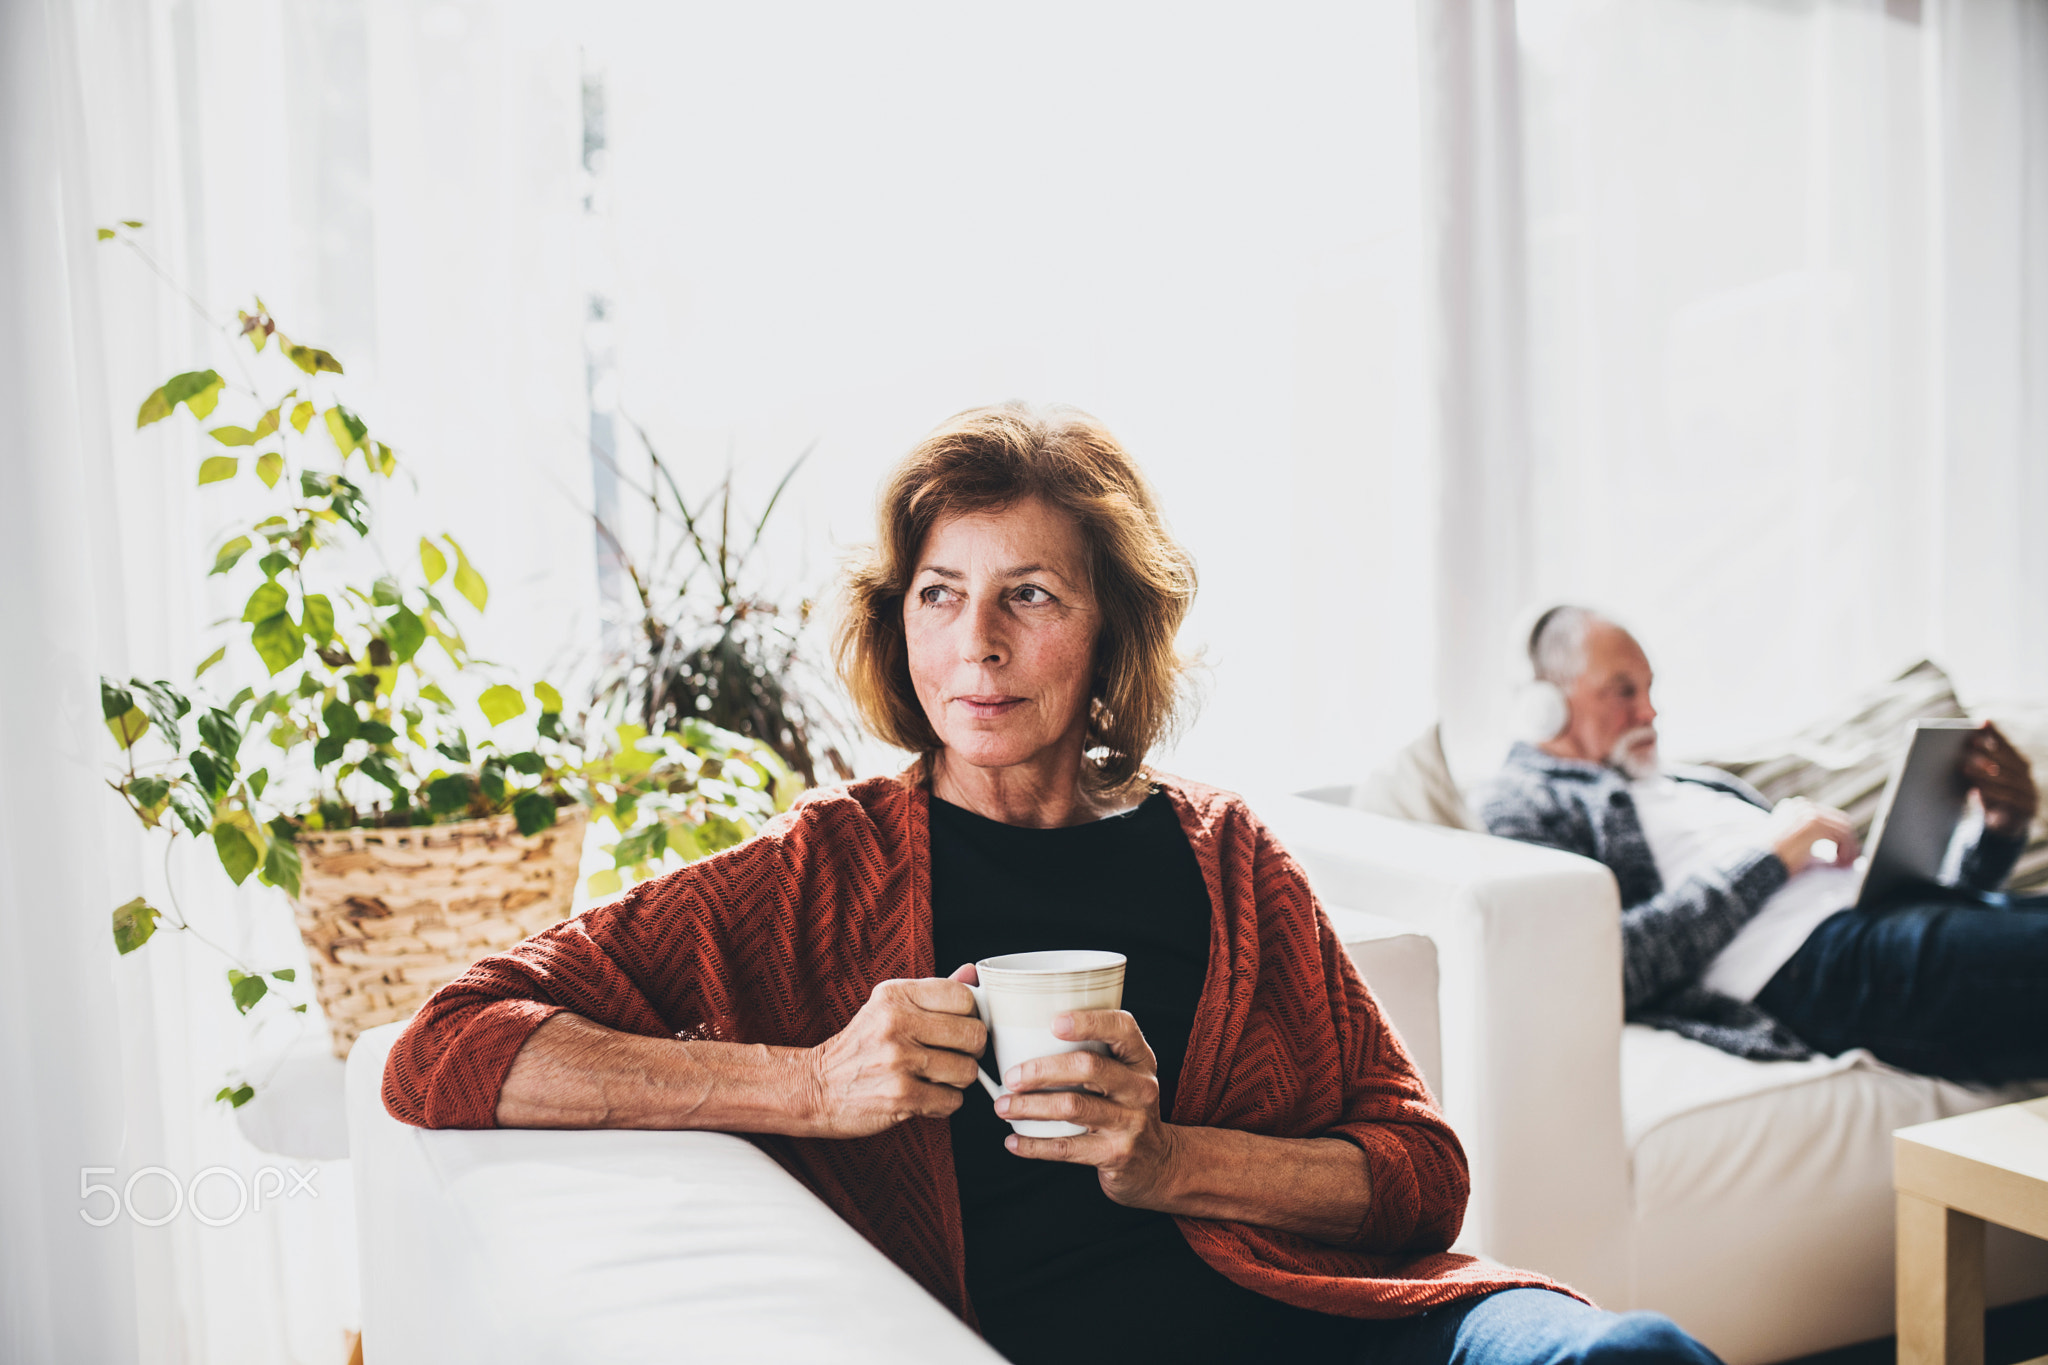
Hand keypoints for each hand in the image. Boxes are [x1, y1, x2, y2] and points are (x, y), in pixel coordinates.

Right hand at [802, 973, 985, 1138]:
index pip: (964, 996)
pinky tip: (925, 1095)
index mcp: (895, 994)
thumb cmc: (861, 1047)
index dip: (970, 1015)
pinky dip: (944, 1103)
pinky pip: (952, 1101)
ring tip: (934, 1077)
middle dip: (970, 1050)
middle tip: (952, 1055)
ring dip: (957, 1080)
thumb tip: (972, 973)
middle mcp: (896, 1022)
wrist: (816, 1087)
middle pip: (973, 1034)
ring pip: (968, 1071)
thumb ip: (933, 992)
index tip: (959, 1026)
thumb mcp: (889, 1006)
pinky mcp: (900, 1096)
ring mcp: (898, 1060)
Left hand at [994, 1009, 1181, 1209]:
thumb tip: (1026, 1034)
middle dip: (1042, 1070)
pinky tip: (1013, 1141)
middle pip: (1089, 1067)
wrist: (1157, 1162)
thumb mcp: (1124, 1076)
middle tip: (1011, 1077)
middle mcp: (1140, 1087)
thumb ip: (1094, 1054)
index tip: (1053, 1023)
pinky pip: (1067, 1148)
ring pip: (1073, 1107)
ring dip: (1030, 1107)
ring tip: (1002, 1107)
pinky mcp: (1116, 1154)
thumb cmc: (1125, 1107)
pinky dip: (1034, 1145)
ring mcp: (1130, 1122)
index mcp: (1140, 1059)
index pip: (1122, 1028)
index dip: (1089, 1022)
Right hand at [1765, 797, 1859, 874]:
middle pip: (1839, 820)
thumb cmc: (1771, 858)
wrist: (1757, 861)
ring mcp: (1808, 812)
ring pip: (1844, 827)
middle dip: (1847, 841)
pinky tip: (1838, 862)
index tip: (1839, 855)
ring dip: (1848, 847)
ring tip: (1843, 864)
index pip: (1828, 818)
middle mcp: (1802, 806)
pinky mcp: (1814, 823)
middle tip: (1846, 861)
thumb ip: (1807, 840)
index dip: (1839, 837)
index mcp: (1794, 807)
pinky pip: (1843, 835)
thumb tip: (1830, 854)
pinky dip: (1846, 850)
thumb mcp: (1790, 843)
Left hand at [1963, 722, 2037, 836]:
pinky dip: (1993, 793)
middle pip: (2010, 761)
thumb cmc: (1988, 795)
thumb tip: (1964, 741)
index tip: (1982, 723)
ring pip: (2008, 780)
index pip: (2008, 746)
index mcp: (2019, 764)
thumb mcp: (1982, 778)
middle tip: (1971, 743)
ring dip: (1986, 773)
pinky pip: (2010, 799)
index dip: (1996, 734)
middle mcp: (2027, 776)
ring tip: (1965, 767)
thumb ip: (1980, 761)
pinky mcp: (2027, 809)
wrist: (2002, 826)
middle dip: (1990, 751)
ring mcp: (2030, 792)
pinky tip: (1977, 789)